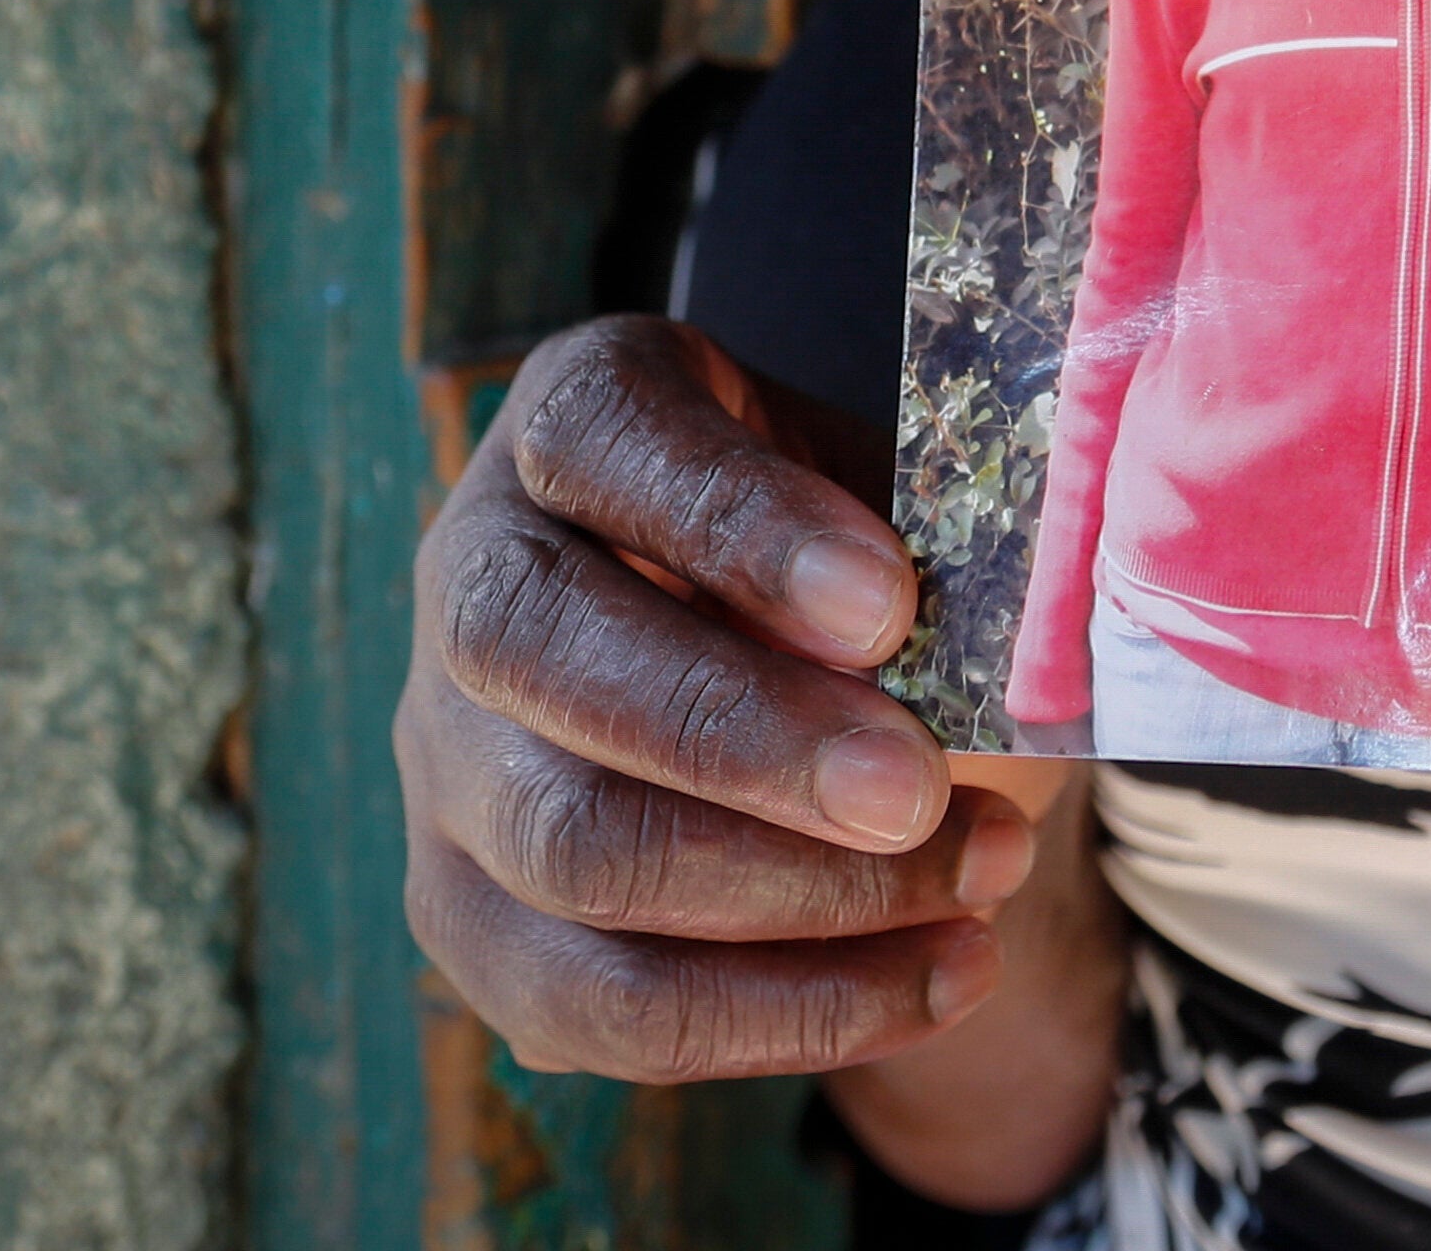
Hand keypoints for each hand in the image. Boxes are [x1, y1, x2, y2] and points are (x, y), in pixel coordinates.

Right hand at [397, 317, 1032, 1076]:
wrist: (813, 686)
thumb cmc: (859, 565)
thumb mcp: (901, 508)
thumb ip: (931, 554)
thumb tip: (978, 676)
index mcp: (575, 417)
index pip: (601, 437)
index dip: (735, 526)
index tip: (889, 604)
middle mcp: (472, 571)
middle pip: (537, 651)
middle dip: (743, 739)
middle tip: (919, 792)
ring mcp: (449, 756)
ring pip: (566, 849)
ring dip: (791, 896)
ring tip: (981, 878)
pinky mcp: (473, 916)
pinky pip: (596, 1005)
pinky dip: (785, 1012)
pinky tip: (943, 977)